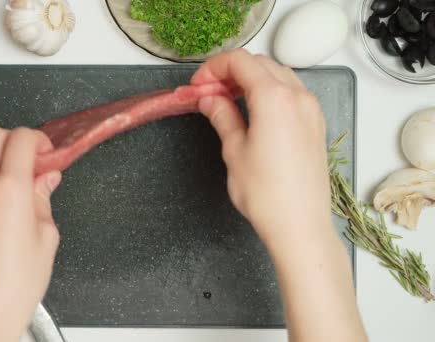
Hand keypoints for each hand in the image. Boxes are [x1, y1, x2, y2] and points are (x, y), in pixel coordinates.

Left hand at [0, 127, 61, 341]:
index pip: (21, 139)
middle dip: (11, 139)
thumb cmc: (15, 285)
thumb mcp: (46, 238)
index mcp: (9, 191)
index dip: (37, 140)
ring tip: (8, 203)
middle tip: (25, 160)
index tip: (44, 152)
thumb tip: (46, 178)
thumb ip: (44, 198)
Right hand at [193, 50, 366, 341]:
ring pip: (277, 75)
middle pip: (260, 64)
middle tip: (207, 92)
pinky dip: (269, 91)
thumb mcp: (234, 151)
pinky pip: (291, 92)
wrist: (300, 225)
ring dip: (250, 80)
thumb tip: (209, 99)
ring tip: (227, 100)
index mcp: (274, 98)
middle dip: (230, 72)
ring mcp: (311, 109)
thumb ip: (222, 116)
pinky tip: (253, 110)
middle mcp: (298, 97)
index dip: (213, 68)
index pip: (240, 62)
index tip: (198, 84)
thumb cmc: (266, 194)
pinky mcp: (315, 124)